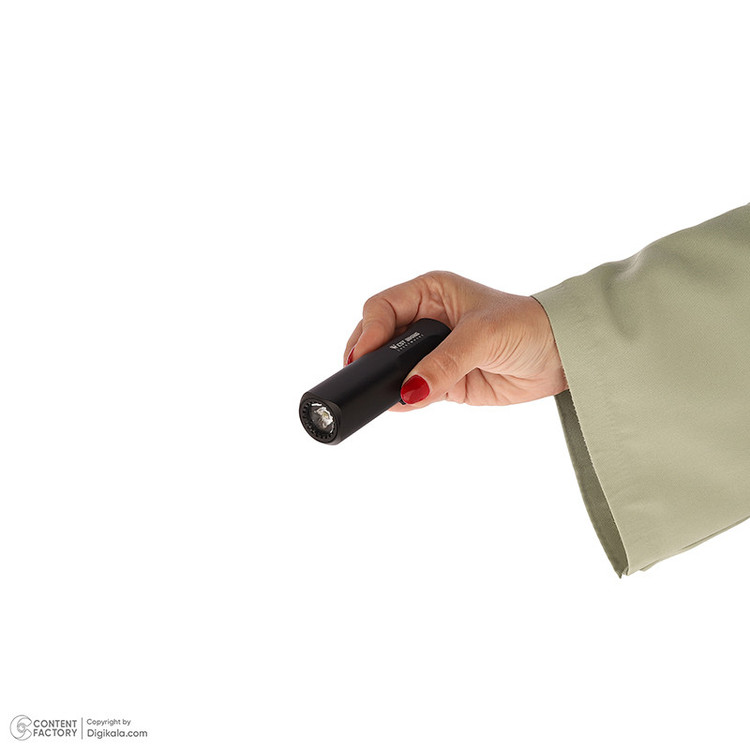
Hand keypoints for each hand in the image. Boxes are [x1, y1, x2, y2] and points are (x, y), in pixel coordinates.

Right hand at [343, 271, 566, 409]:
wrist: (562, 355)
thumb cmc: (529, 325)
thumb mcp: (482, 336)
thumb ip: (444, 363)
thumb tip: (409, 391)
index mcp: (430, 292)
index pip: (382, 307)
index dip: (370, 330)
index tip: (365, 356)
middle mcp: (425, 320)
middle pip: (380, 338)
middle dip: (370, 357)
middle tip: (362, 377)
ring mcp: (432, 353)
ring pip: (393, 368)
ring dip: (385, 381)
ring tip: (377, 394)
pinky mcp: (443, 381)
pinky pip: (414, 391)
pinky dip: (404, 400)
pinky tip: (399, 404)